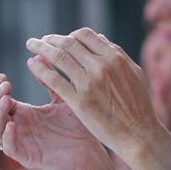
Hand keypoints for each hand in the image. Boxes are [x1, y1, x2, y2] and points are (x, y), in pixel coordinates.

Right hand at [0, 73, 109, 169]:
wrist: (93, 152)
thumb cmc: (79, 126)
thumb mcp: (63, 98)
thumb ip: (51, 80)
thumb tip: (39, 55)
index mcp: (24, 113)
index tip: (3, 76)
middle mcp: (18, 127)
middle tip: (5, 86)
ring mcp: (21, 142)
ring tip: (7, 100)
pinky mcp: (28, 157)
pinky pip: (9, 149)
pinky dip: (7, 136)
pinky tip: (13, 124)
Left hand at [24, 29, 161, 163]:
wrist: (138, 134)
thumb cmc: (138, 105)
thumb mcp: (133, 72)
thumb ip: (116, 54)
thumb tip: (99, 39)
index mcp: (114, 57)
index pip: (85, 35)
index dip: (70, 35)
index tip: (61, 40)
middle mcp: (101, 66)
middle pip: (69, 43)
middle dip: (51, 39)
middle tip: (40, 41)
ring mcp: (89, 82)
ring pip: (58, 57)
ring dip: (41, 48)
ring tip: (32, 46)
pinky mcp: (79, 100)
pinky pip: (54, 79)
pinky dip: (40, 69)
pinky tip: (32, 65)